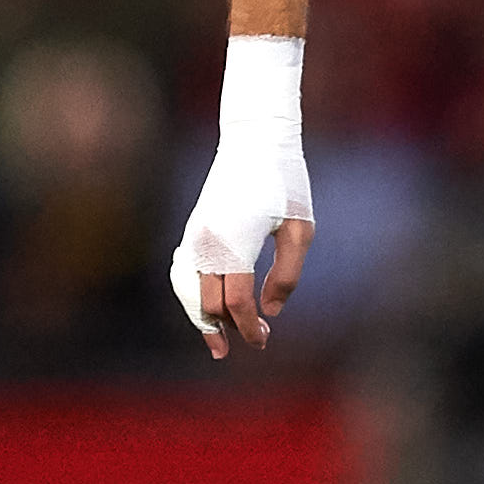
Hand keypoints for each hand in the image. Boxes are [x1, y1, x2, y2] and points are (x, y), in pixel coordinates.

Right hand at [171, 36, 312, 357]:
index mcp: (236, 241)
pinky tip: (206, 309)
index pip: (235, 300)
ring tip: (217, 341)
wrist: (253, 138)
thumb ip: (286, 273)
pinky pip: (184, 273)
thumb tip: (269, 311)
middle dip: (226, 328)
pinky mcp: (192, 230)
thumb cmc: (285, 179)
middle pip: (207, 302)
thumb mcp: (300, 228)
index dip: (249, 327)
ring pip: (188, 291)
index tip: (264, 341)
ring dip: (202, 317)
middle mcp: (207, 241)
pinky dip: (192, 296)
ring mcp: (194, 235)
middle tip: (251, 345)